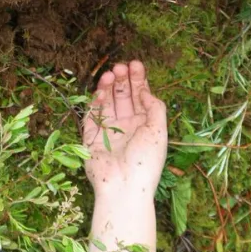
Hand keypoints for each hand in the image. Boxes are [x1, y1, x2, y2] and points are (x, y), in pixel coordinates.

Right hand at [82, 61, 167, 198]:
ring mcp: (109, 131)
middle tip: (121, 66)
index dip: (138, 80)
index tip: (136, 64)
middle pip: (124, 97)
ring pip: (108, 103)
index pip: (141, 97)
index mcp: (144, 126)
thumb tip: (144, 90)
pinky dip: (96, 102)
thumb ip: (154, 106)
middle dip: (123, 80)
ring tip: (110, 73)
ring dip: (109, 87)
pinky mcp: (91, 137)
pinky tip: (101, 91)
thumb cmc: (145, 161)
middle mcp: (127, 127)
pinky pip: (92, 115)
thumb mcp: (159, 131)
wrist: (123, 187)